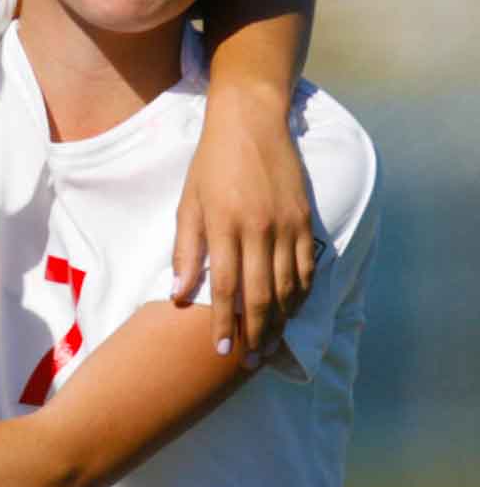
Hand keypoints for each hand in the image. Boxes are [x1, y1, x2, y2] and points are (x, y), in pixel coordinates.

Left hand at [172, 85, 315, 362]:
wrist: (250, 123)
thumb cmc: (210, 164)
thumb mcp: (188, 203)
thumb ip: (186, 250)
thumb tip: (179, 295)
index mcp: (224, 225)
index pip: (226, 287)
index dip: (225, 323)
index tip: (221, 351)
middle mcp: (259, 229)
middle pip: (261, 294)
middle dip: (255, 333)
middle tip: (249, 362)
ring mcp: (287, 225)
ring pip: (288, 286)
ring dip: (280, 320)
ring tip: (270, 345)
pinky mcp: (306, 219)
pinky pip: (307, 266)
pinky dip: (301, 293)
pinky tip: (292, 311)